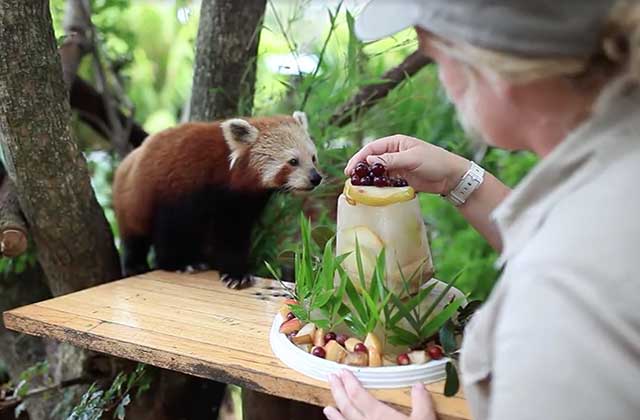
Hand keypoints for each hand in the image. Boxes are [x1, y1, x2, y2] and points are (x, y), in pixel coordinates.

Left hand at [324, 370, 436, 419]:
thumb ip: (421, 403)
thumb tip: (419, 386)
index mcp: (379, 416)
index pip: (359, 395)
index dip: (349, 382)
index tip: (343, 372)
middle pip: (347, 407)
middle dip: (338, 391)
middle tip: (331, 378)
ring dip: (334, 416)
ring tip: (327, 408)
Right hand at [345, 135, 468, 194]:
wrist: (451, 177)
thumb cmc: (434, 161)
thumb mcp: (412, 159)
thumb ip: (390, 160)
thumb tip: (368, 161)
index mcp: (396, 143)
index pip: (372, 148)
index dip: (359, 158)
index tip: (350, 170)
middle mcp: (394, 153)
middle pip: (372, 161)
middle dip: (361, 170)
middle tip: (350, 181)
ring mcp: (397, 167)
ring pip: (377, 173)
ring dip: (368, 180)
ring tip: (358, 189)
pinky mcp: (401, 179)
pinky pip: (385, 182)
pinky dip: (378, 187)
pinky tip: (372, 193)